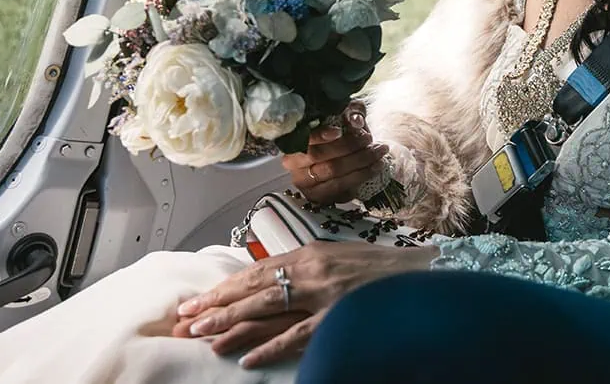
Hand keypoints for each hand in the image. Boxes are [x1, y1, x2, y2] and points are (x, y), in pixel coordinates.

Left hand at [173, 241, 438, 366]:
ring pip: (268, 308)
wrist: (424, 273)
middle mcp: (313, 268)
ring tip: (204, 336)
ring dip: (232, 323)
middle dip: (217, 304)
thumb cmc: (383, 270)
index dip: (224, 287)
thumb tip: (274, 282)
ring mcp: (325, 292)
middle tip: (185, 320)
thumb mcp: (340, 258)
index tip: (197, 300)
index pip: (257, 270)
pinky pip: (298, 334)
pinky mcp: (338, 315)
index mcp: (312, 251)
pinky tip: (248, 359)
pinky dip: (271, 347)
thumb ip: (309, 269)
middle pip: (254, 287)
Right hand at [280, 102, 388, 205]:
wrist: (343, 157)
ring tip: (379, 152)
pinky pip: (341, 189)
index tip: (338, 131)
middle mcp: (294, 164)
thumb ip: (351, 111)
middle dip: (349, 147)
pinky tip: (375, 167)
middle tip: (369, 139)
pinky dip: (362, 177)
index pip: (303, 138)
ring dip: (361, 163)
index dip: (319, 135)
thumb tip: (356, 120)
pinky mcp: (319, 197)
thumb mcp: (346, 115)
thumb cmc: (341, 133)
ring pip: (334, 174)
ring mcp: (305, 183)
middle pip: (320, 156)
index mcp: (294, 140)